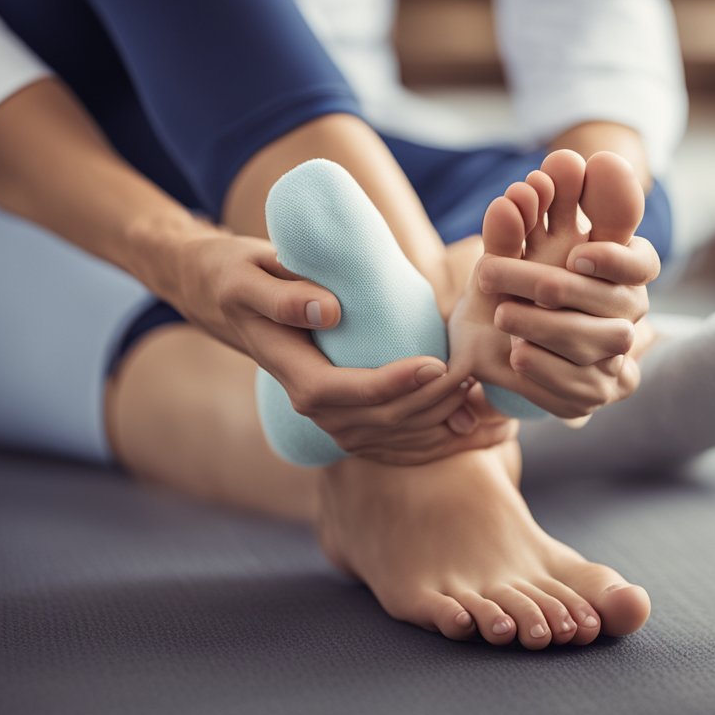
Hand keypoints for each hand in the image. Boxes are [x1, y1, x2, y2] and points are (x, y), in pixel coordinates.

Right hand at [171, 229, 511, 464]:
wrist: (232, 297)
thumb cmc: (242, 277)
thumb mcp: (249, 276)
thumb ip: (283, 295)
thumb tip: (329, 313)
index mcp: (292, 372)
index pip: (343, 392)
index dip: (391, 385)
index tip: (434, 363)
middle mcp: (312, 404)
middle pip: (378, 420)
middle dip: (430, 403)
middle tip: (474, 373)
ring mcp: (331, 416)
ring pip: (392, 436)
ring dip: (439, 422)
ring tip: (481, 397)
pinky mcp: (350, 414)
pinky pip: (394, 438)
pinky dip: (433, 436)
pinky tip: (469, 422)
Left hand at [473, 235, 660, 416]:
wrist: (514, 348)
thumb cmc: (523, 284)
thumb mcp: (525, 249)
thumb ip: (526, 218)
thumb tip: (519, 190)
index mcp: (625, 272)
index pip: (640, 262)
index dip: (613, 260)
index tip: (576, 256)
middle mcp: (629, 314)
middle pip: (606, 302)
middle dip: (549, 286)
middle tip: (492, 273)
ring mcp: (618, 358)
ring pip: (590, 343)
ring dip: (543, 329)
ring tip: (502, 316)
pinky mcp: (597, 391)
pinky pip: (575, 385)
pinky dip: (543, 369)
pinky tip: (515, 355)